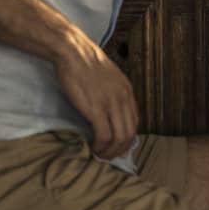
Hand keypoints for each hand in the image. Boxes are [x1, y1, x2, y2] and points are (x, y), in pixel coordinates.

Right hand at [53, 28, 136, 159]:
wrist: (74, 52)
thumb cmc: (85, 64)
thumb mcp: (108, 78)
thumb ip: (113, 94)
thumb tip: (110, 112)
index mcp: (128, 91)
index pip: (135, 121)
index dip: (127, 138)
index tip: (117, 147)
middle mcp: (124, 98)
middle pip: (130, 132)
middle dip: (120, 149)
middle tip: (109, 157)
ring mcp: (111, 103)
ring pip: (119, 137)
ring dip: (110, 151)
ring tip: (99, 155)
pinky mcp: (96, 108)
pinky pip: (104, 134)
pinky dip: (100, 146)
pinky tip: (93, 148)